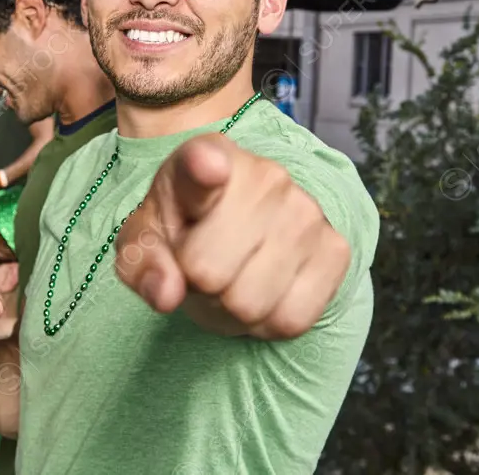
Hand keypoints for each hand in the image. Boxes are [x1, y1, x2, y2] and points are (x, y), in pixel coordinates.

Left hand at [114, 133, 350, 339]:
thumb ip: (142, 263)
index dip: (204, 169)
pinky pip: (291, 320)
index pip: (204, 164)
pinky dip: (269, 323)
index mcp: (203, 157)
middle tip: (201, 269)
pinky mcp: (336, 248)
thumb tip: (166, 294)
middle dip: (196, 288)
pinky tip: (262, 292)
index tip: (208, 167)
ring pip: (251, 306)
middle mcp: (265, 176)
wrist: (237, 218)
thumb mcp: (143, 239)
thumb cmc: (183, 226)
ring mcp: (307, 211)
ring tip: (230, 279)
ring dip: (231, 311)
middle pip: (210, 275)